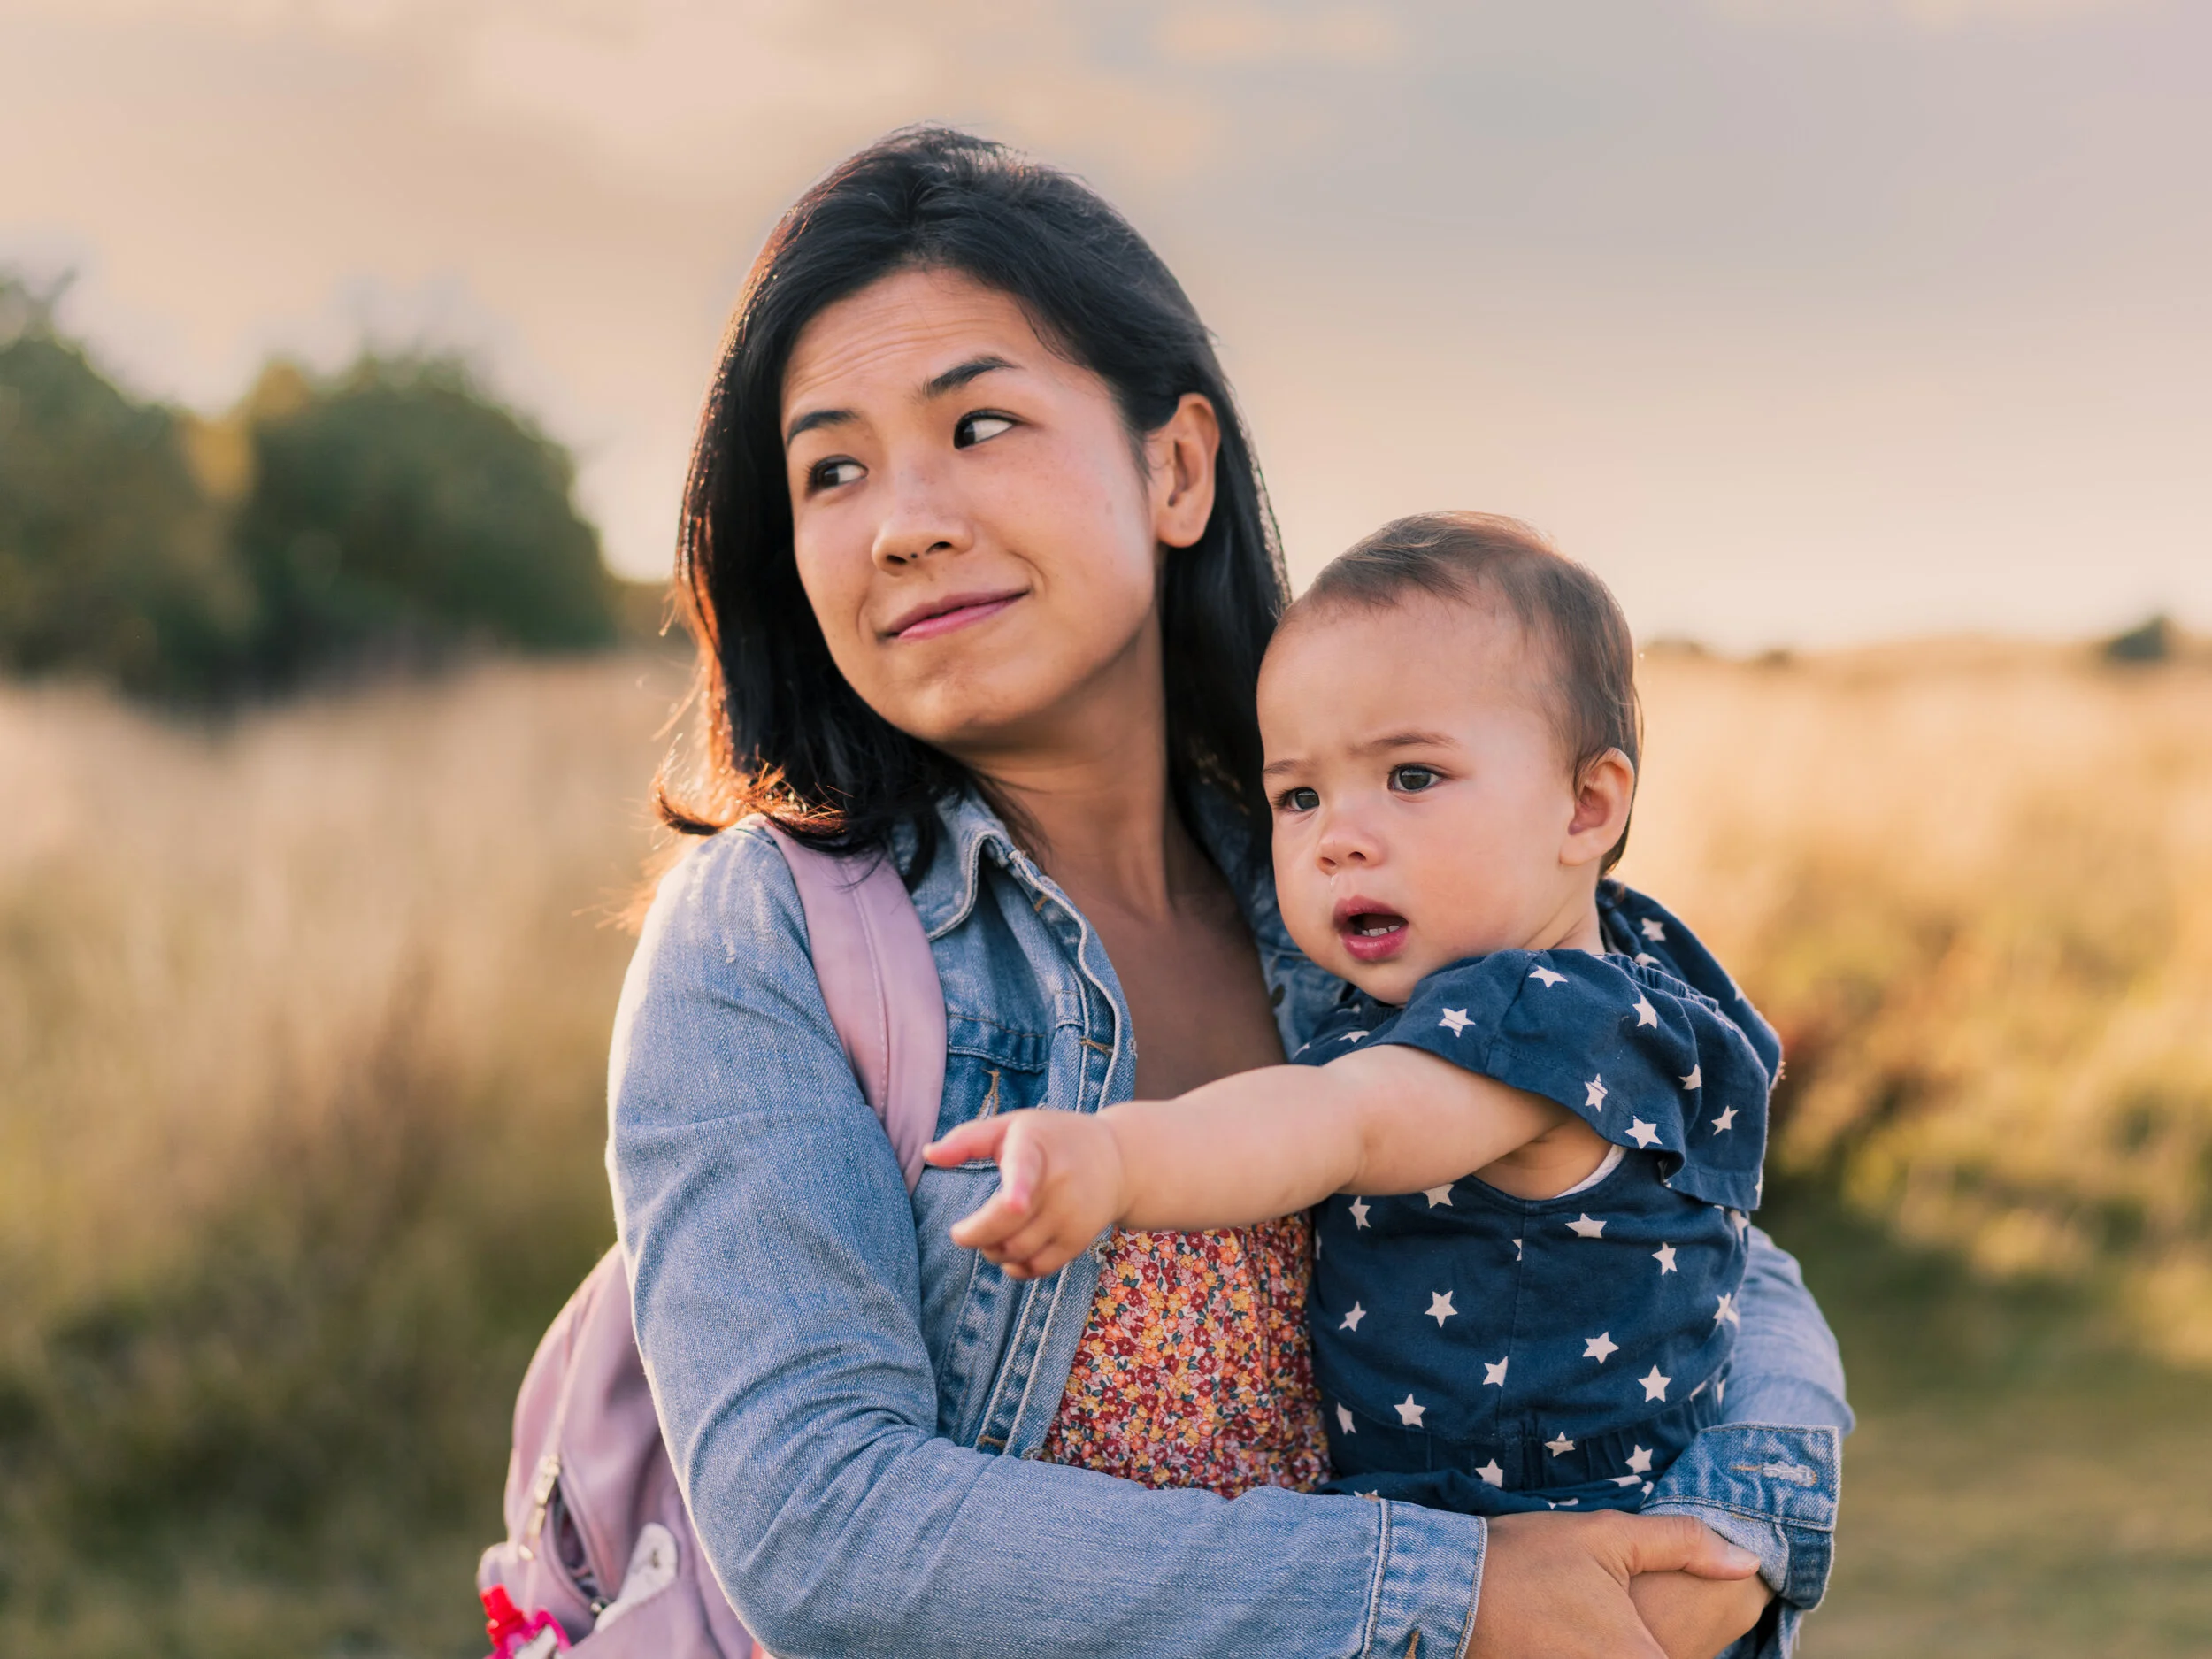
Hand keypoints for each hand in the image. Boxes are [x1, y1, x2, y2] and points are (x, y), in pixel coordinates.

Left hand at [922, 1110, 1124, 1278]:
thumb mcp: (1012, 1126)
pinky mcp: (1078, 1240)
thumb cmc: (1051, 1139)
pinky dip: (1015, 1267)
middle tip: (962, 1232)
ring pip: (1017, 1251)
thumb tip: (928, 1154)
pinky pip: (1037, 1268)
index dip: (1019, 1190)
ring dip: (992, 1251)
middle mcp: (1058, 1183)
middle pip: (1007, 1226)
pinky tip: (1011, 1250)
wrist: (1118, 1160)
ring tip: (990, 1235)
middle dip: (974, 1236)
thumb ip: (967, 1139)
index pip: (1027, 1171)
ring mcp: (1072, 1215)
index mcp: (1035, 1148)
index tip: (1014, 1202)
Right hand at [1465, 1511, 1761, 1658]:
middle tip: (1636, 1603)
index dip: (1701, 1630)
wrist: (1446, 1591)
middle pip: (1676, 1656)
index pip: (1703, 1651)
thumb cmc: (1526, 1560)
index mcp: (1641, 1658)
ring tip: (1611, 1614)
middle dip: (1671, 1631)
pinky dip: (1608, 1648)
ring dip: (1642, 1641)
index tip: (1685, 1611)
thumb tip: (1747, 1559)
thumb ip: (1683, 1544)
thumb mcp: (1607, 1535)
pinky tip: (1590, 1628)